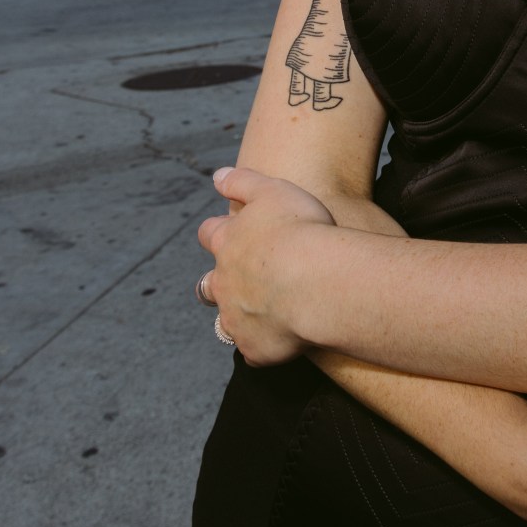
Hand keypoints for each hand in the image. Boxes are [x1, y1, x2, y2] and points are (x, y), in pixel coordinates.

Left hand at [197, 165, 333, 365]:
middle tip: (240, 281)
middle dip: (217, 283)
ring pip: (227, 321)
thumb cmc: (300, 230)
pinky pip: (254, 350)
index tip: (230, 233)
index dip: (218, 233)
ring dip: (239, 317)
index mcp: (228, 243)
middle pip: (208, 285)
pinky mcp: (255, 347)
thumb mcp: (272, 190)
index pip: (210, 234)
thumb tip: (217, 176)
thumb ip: (242, 181)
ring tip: (262, 314)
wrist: (318, 282)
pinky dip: (264, 345)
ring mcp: (237, 318)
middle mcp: (224, 282)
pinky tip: (282, 341)